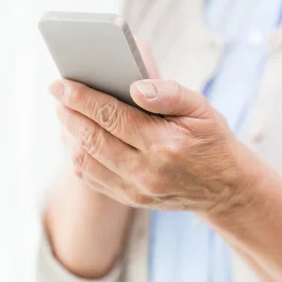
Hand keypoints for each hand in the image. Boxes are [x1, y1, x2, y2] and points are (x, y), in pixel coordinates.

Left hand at [49, 77, 255, 214]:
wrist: (225, 188)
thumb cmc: (211, 140)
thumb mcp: (201, 109)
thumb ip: (169, 93)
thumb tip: (135, 86)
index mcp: (164, 143)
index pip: (111, 116)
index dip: (82, 97)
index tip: (62, 83)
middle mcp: (146, 170)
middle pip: (92, 138)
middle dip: (68, 112)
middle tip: (56, 90)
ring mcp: (136, 189)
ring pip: (87, 161)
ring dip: (69, 134)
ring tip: (64, 111)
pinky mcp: (131, 199)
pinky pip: (92, 178)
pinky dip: (78, 156)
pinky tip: (76, 137)